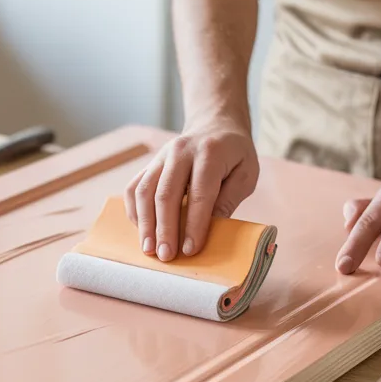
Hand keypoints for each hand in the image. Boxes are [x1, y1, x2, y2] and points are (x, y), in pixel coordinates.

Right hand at [124, 123, 258, 261]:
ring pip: (145, 191)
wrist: (215, 125)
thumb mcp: (246, 174)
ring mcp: (161, 156)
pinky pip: (134, 188)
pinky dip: (135, 211)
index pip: (200, 194)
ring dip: (145, 223)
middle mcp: (180, 151)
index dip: (194, 224)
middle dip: (165, 228)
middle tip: (166, 256)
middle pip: (166, 193)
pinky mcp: (149, 164)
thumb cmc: (234, 156)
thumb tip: (210, 229)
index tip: (191, 250)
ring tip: (149, 250)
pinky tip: (142, 231)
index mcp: (210, 153)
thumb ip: (229, 199)